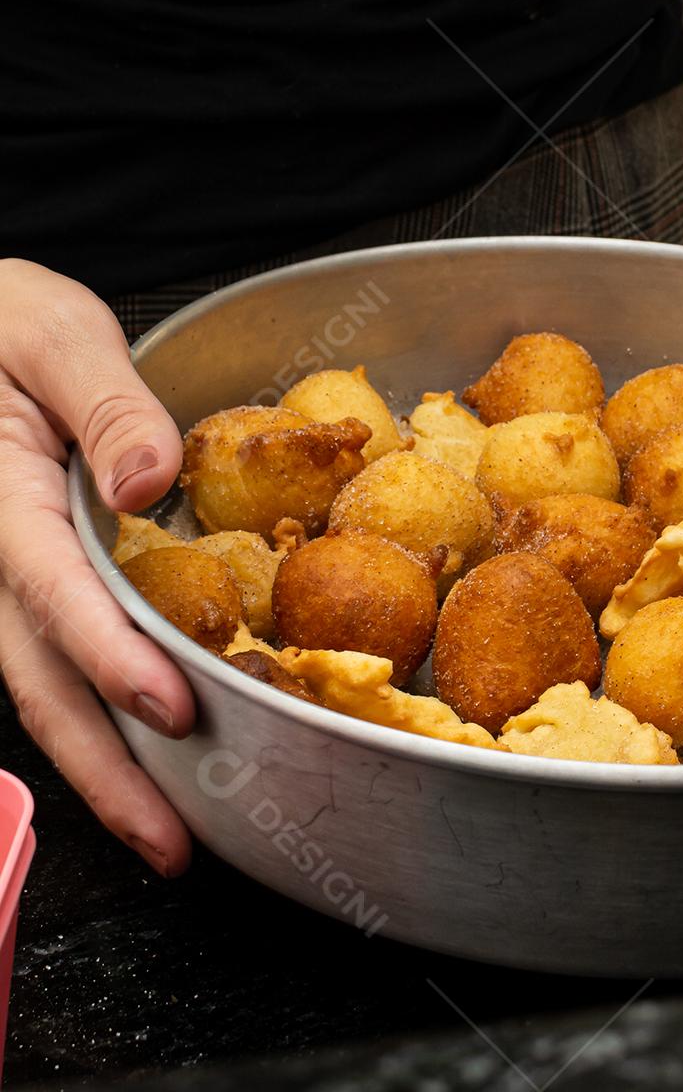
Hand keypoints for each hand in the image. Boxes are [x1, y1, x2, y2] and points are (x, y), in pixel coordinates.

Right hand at [0, 259, 194, 872]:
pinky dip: (95, 712)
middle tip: (173, 841)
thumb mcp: (52, 332)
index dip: (111, 655)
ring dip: (101, 764)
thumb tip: (150, 483)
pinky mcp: (19, 577)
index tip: (172, 707)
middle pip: (39, 676)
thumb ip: (105, 402)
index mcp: (1, 493)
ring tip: (169, 833)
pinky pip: (49, 654)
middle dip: (105, 767)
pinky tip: (147, 750)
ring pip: (40, 685)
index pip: (53, 590)